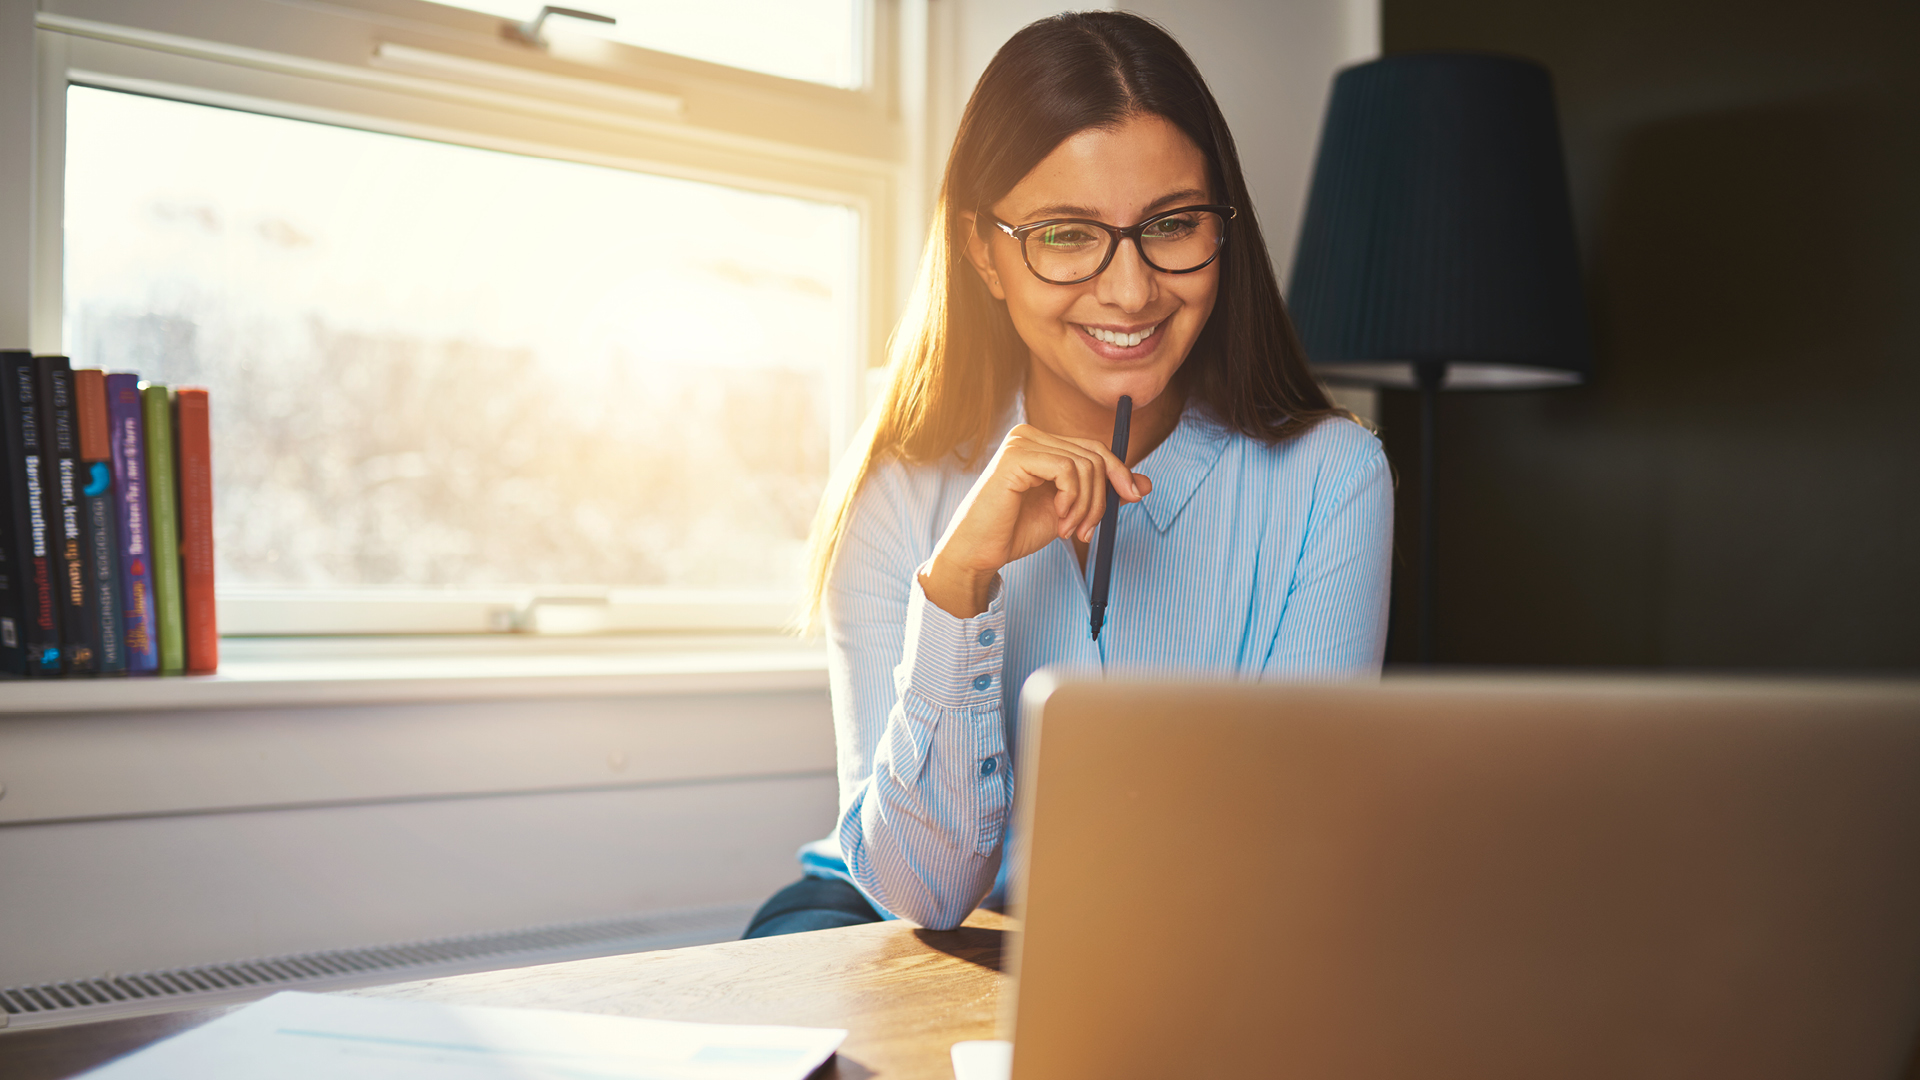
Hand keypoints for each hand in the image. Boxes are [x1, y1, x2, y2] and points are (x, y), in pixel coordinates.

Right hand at [919, 424, 1151, 617]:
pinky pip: (1067, 469)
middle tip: (1088, 531)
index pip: (1093, 447)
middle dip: (1101, 497)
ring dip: (1086, 505)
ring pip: (1084, 464)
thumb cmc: (1016, 531)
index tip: (1132, 497)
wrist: (980, 553)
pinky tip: (1058, 518)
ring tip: (1070, 530)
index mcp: (1041, 444)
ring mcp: (1021, 442)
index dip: (1119, 471)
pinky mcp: (1016, 456)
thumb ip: (1102, 494)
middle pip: (1093, 454)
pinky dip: (1072, 499)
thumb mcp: (1070, 511)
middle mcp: (1030, 435)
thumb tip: (1144, 484)